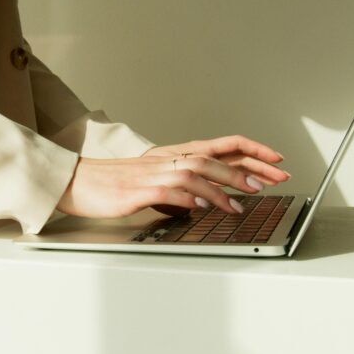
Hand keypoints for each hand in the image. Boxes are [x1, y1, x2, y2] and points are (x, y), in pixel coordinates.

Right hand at [56, 135, 289, 218]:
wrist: (77, 183)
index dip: (250, 150)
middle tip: (273, 182)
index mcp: (172, 155)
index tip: (275, 160)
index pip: (219, 145)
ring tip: (243, 202)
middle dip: (247, 169)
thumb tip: (203, 201)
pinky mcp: (139, 190)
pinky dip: (190, 198)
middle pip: (214, 157)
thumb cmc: (111, 185)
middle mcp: (166, 159)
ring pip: (196, 171)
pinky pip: (170, 191)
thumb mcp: (151, 183)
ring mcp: (153, 173)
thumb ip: (178, 188)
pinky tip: (203, 207)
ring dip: (223, 186)